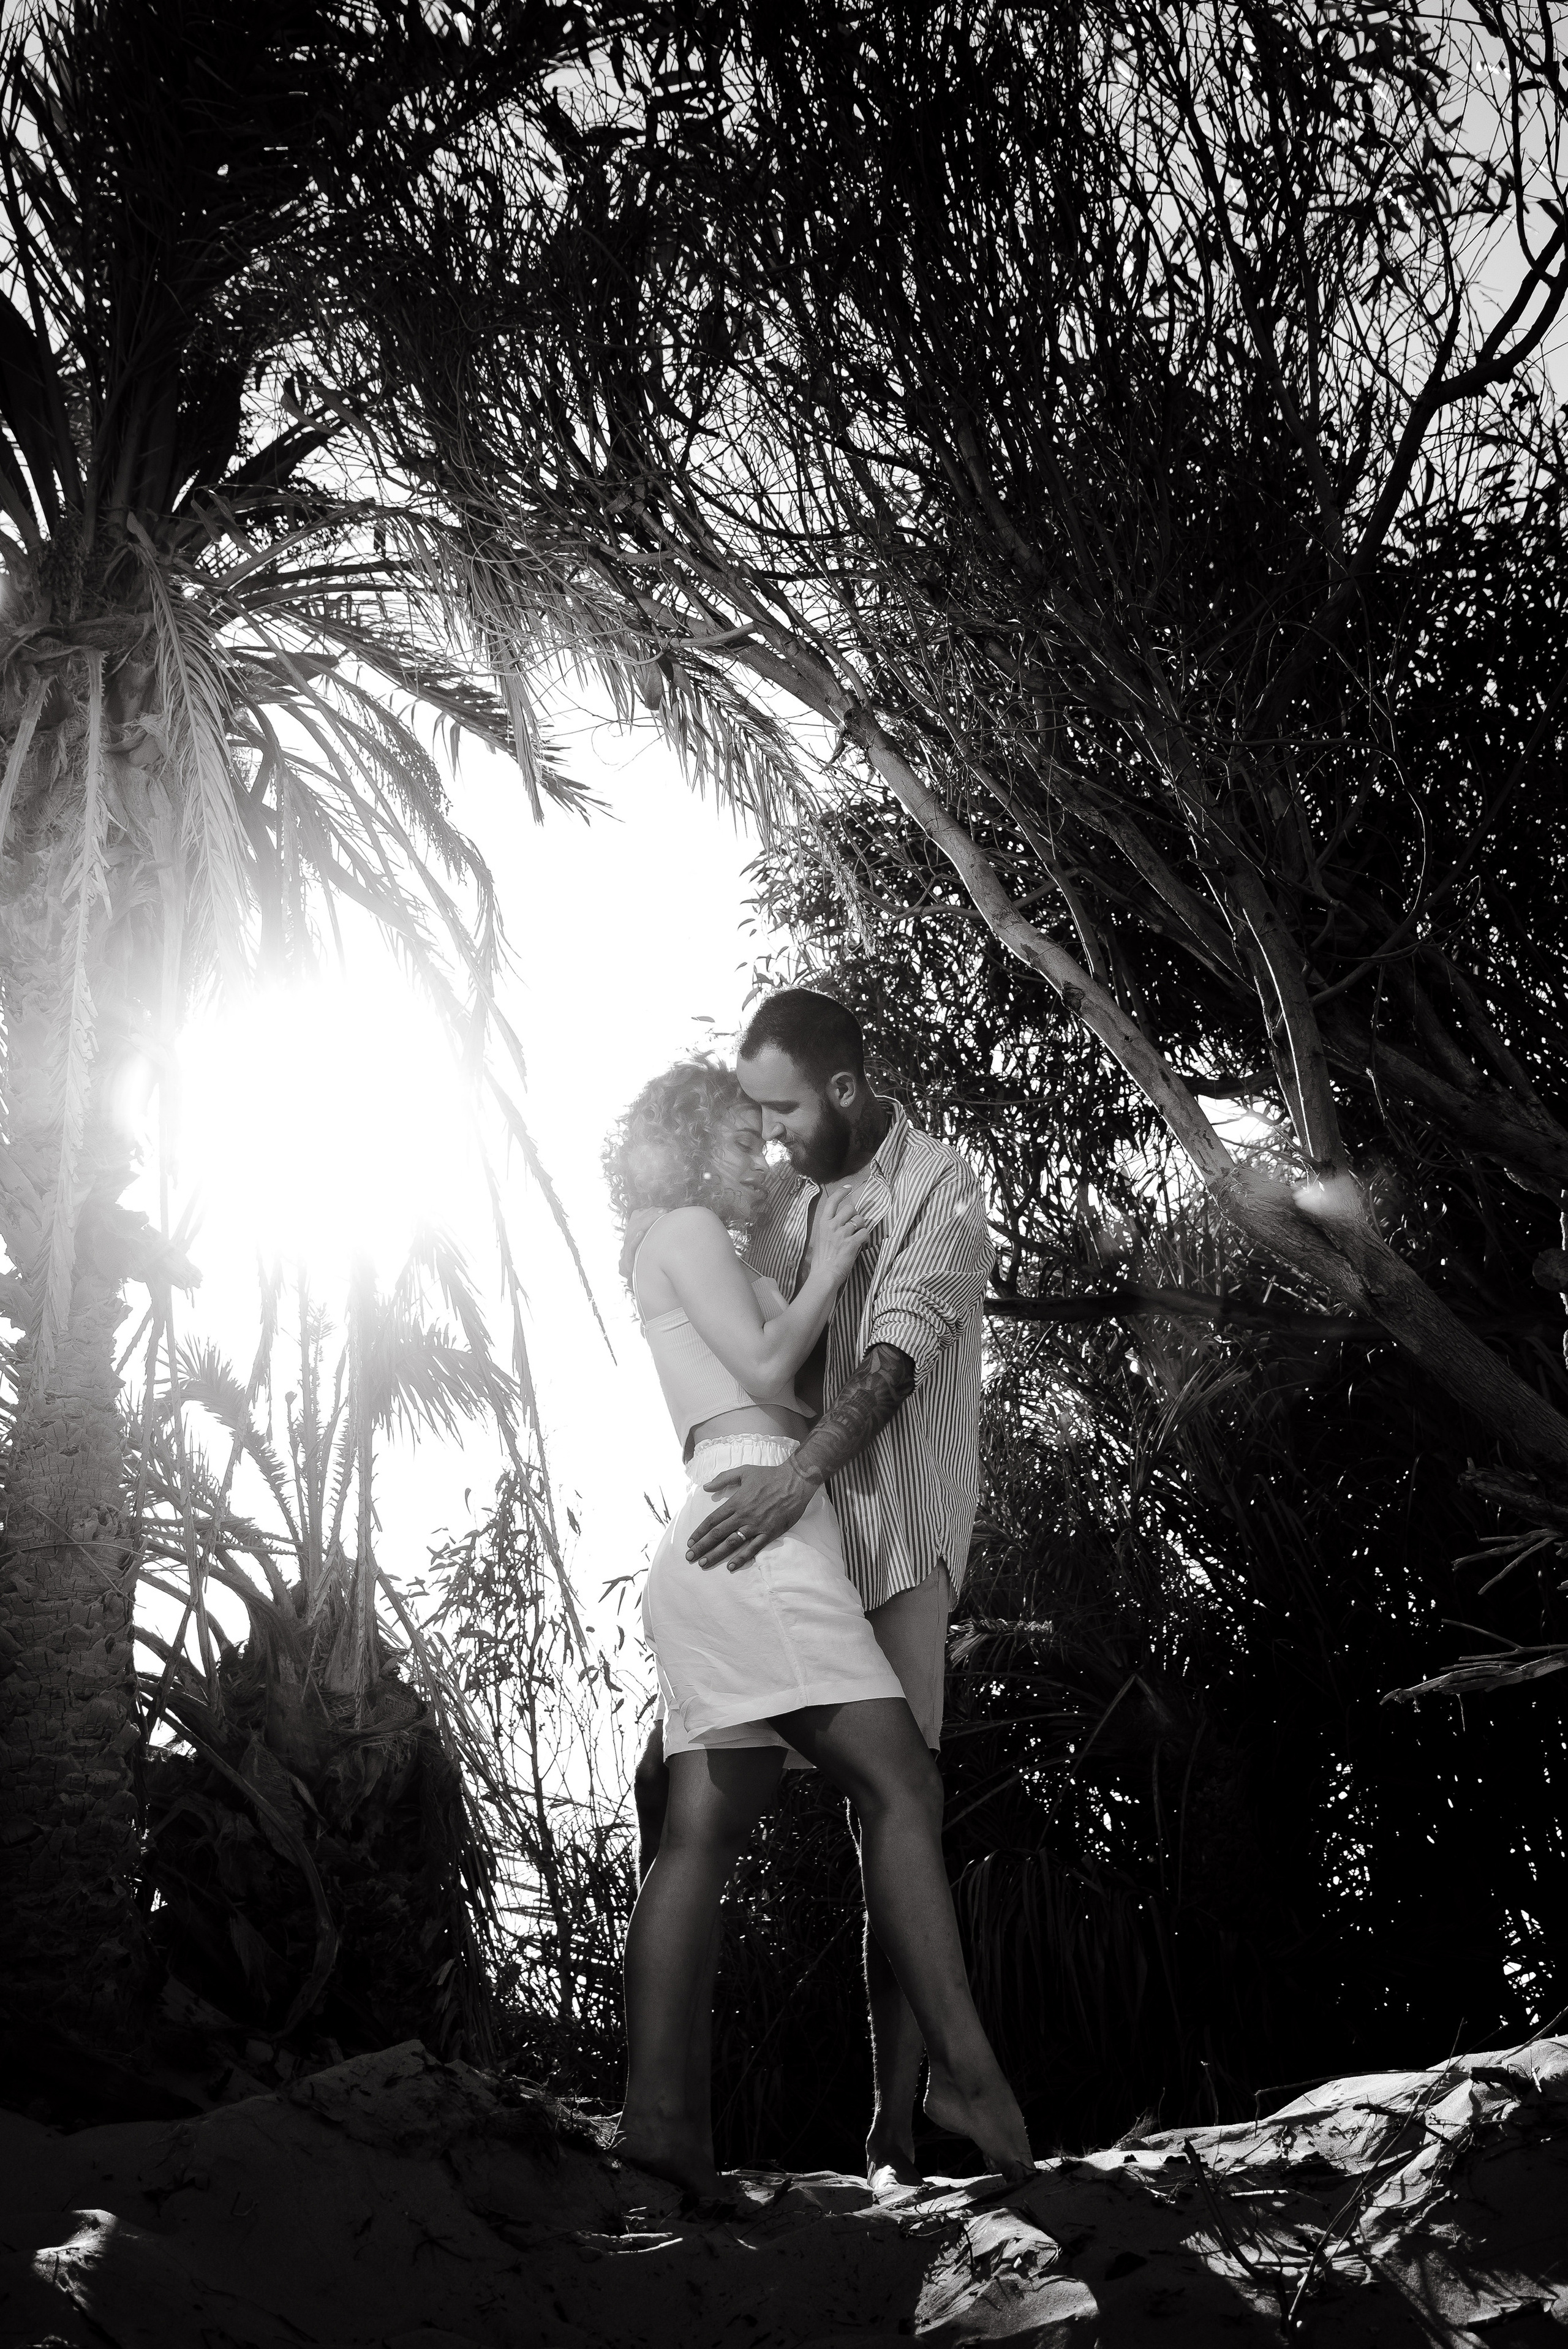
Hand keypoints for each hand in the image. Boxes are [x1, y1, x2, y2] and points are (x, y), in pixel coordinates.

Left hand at [687, 1461, 815, 1570]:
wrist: (795, 1481)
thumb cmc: (769, 1475)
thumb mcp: (744, 1471)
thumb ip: (723, 1478)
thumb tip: (706, 1487)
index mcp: (736, 1502)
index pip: (712, 1520)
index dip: (699, 1532)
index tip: (690, 1542)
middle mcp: (743, 1516)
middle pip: (718, 1534)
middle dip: (702, 1547)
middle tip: (689, 1557)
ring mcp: (756, 1525)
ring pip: (732, 1543)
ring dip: (716, 1554)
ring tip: (703, 1563)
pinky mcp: (769, 1533)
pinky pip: (753, 1548)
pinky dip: (742, 1558)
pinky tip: (731, 1567)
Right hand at [810, 1184, 870, 1281]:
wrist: (824, 1274)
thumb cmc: (823, 1259)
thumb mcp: (821, 1238)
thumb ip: (831, 1227)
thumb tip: (845, 1221)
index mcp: (823, 1223)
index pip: (832, 1201)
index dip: (841, 1192)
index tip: (848, 1188)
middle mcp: (832, 1225)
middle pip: (851, 1209)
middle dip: (855, 1215)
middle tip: (855, 1225)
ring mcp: (842, 1233)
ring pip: (860, 1220)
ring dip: (861, 1227)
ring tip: (856, 1237)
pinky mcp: (852, 1243)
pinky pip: (865, 1233)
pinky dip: (866, 1237)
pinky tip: (861, 1243)